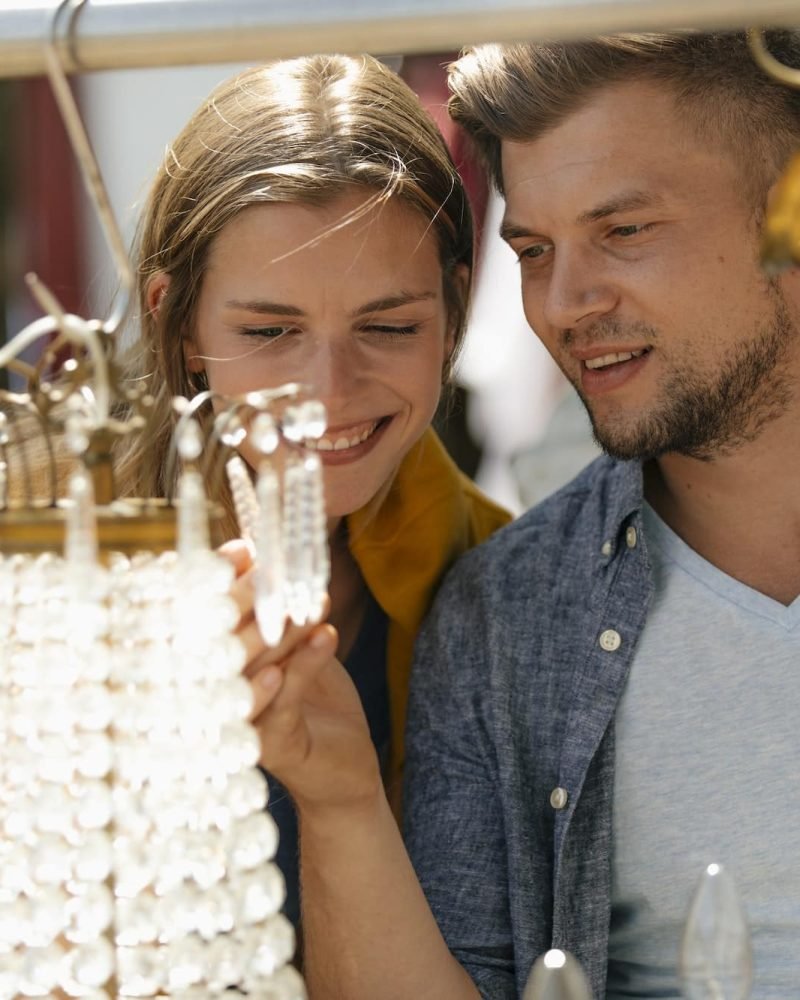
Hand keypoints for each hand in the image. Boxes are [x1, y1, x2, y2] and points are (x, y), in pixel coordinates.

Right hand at [220, 540, 382, 815]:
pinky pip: (281, 705)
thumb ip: (279, 610)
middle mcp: (213, 697)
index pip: (201, 618)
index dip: (217, 581)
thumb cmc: (313, 700)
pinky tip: (323, 638)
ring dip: (285, 631)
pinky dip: (301, 669)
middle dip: (249, 600)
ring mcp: (238, 725)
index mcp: (212, 666)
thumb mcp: (295, 646)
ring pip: (251, 669)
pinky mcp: (272, 748)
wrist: (344, 769)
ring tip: (313, 604)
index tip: (243, 550)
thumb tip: (269, 555)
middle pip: (220, 640)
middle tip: (279, 571)